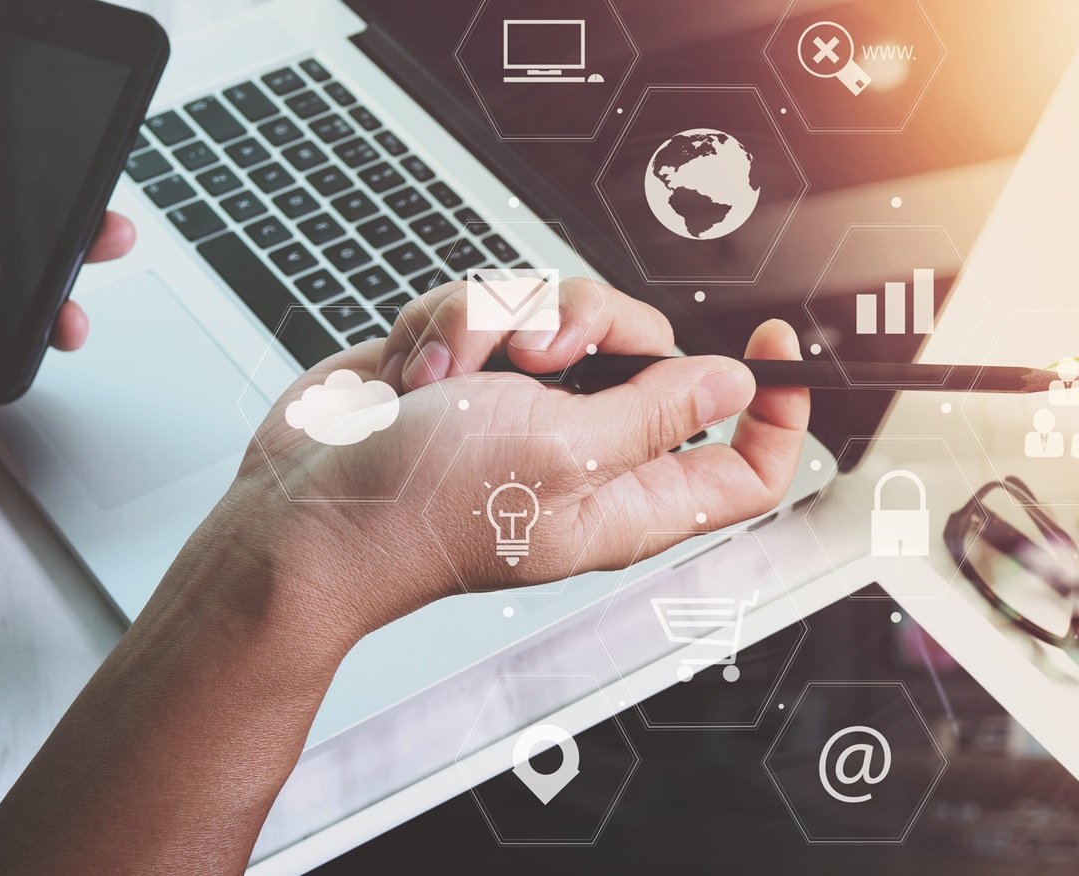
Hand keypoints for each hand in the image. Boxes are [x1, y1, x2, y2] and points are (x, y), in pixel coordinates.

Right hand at [168, 279, 809, 641]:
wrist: (303, 509)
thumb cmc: (418, 506)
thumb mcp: (562, 449)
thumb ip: (655, 409)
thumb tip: (731, 384)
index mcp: (627, 497)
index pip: (741, 465)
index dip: (773, 409)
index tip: (775, 344)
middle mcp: (583, 449)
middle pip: (652, 352)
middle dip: (597, 323)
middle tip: (545, 352)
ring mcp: (521, 408)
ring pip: (560, 313)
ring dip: (500, 323)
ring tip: (454, 378)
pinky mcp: (468, 374)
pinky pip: (492, 308)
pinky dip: (451, 326)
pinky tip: (419, 373)